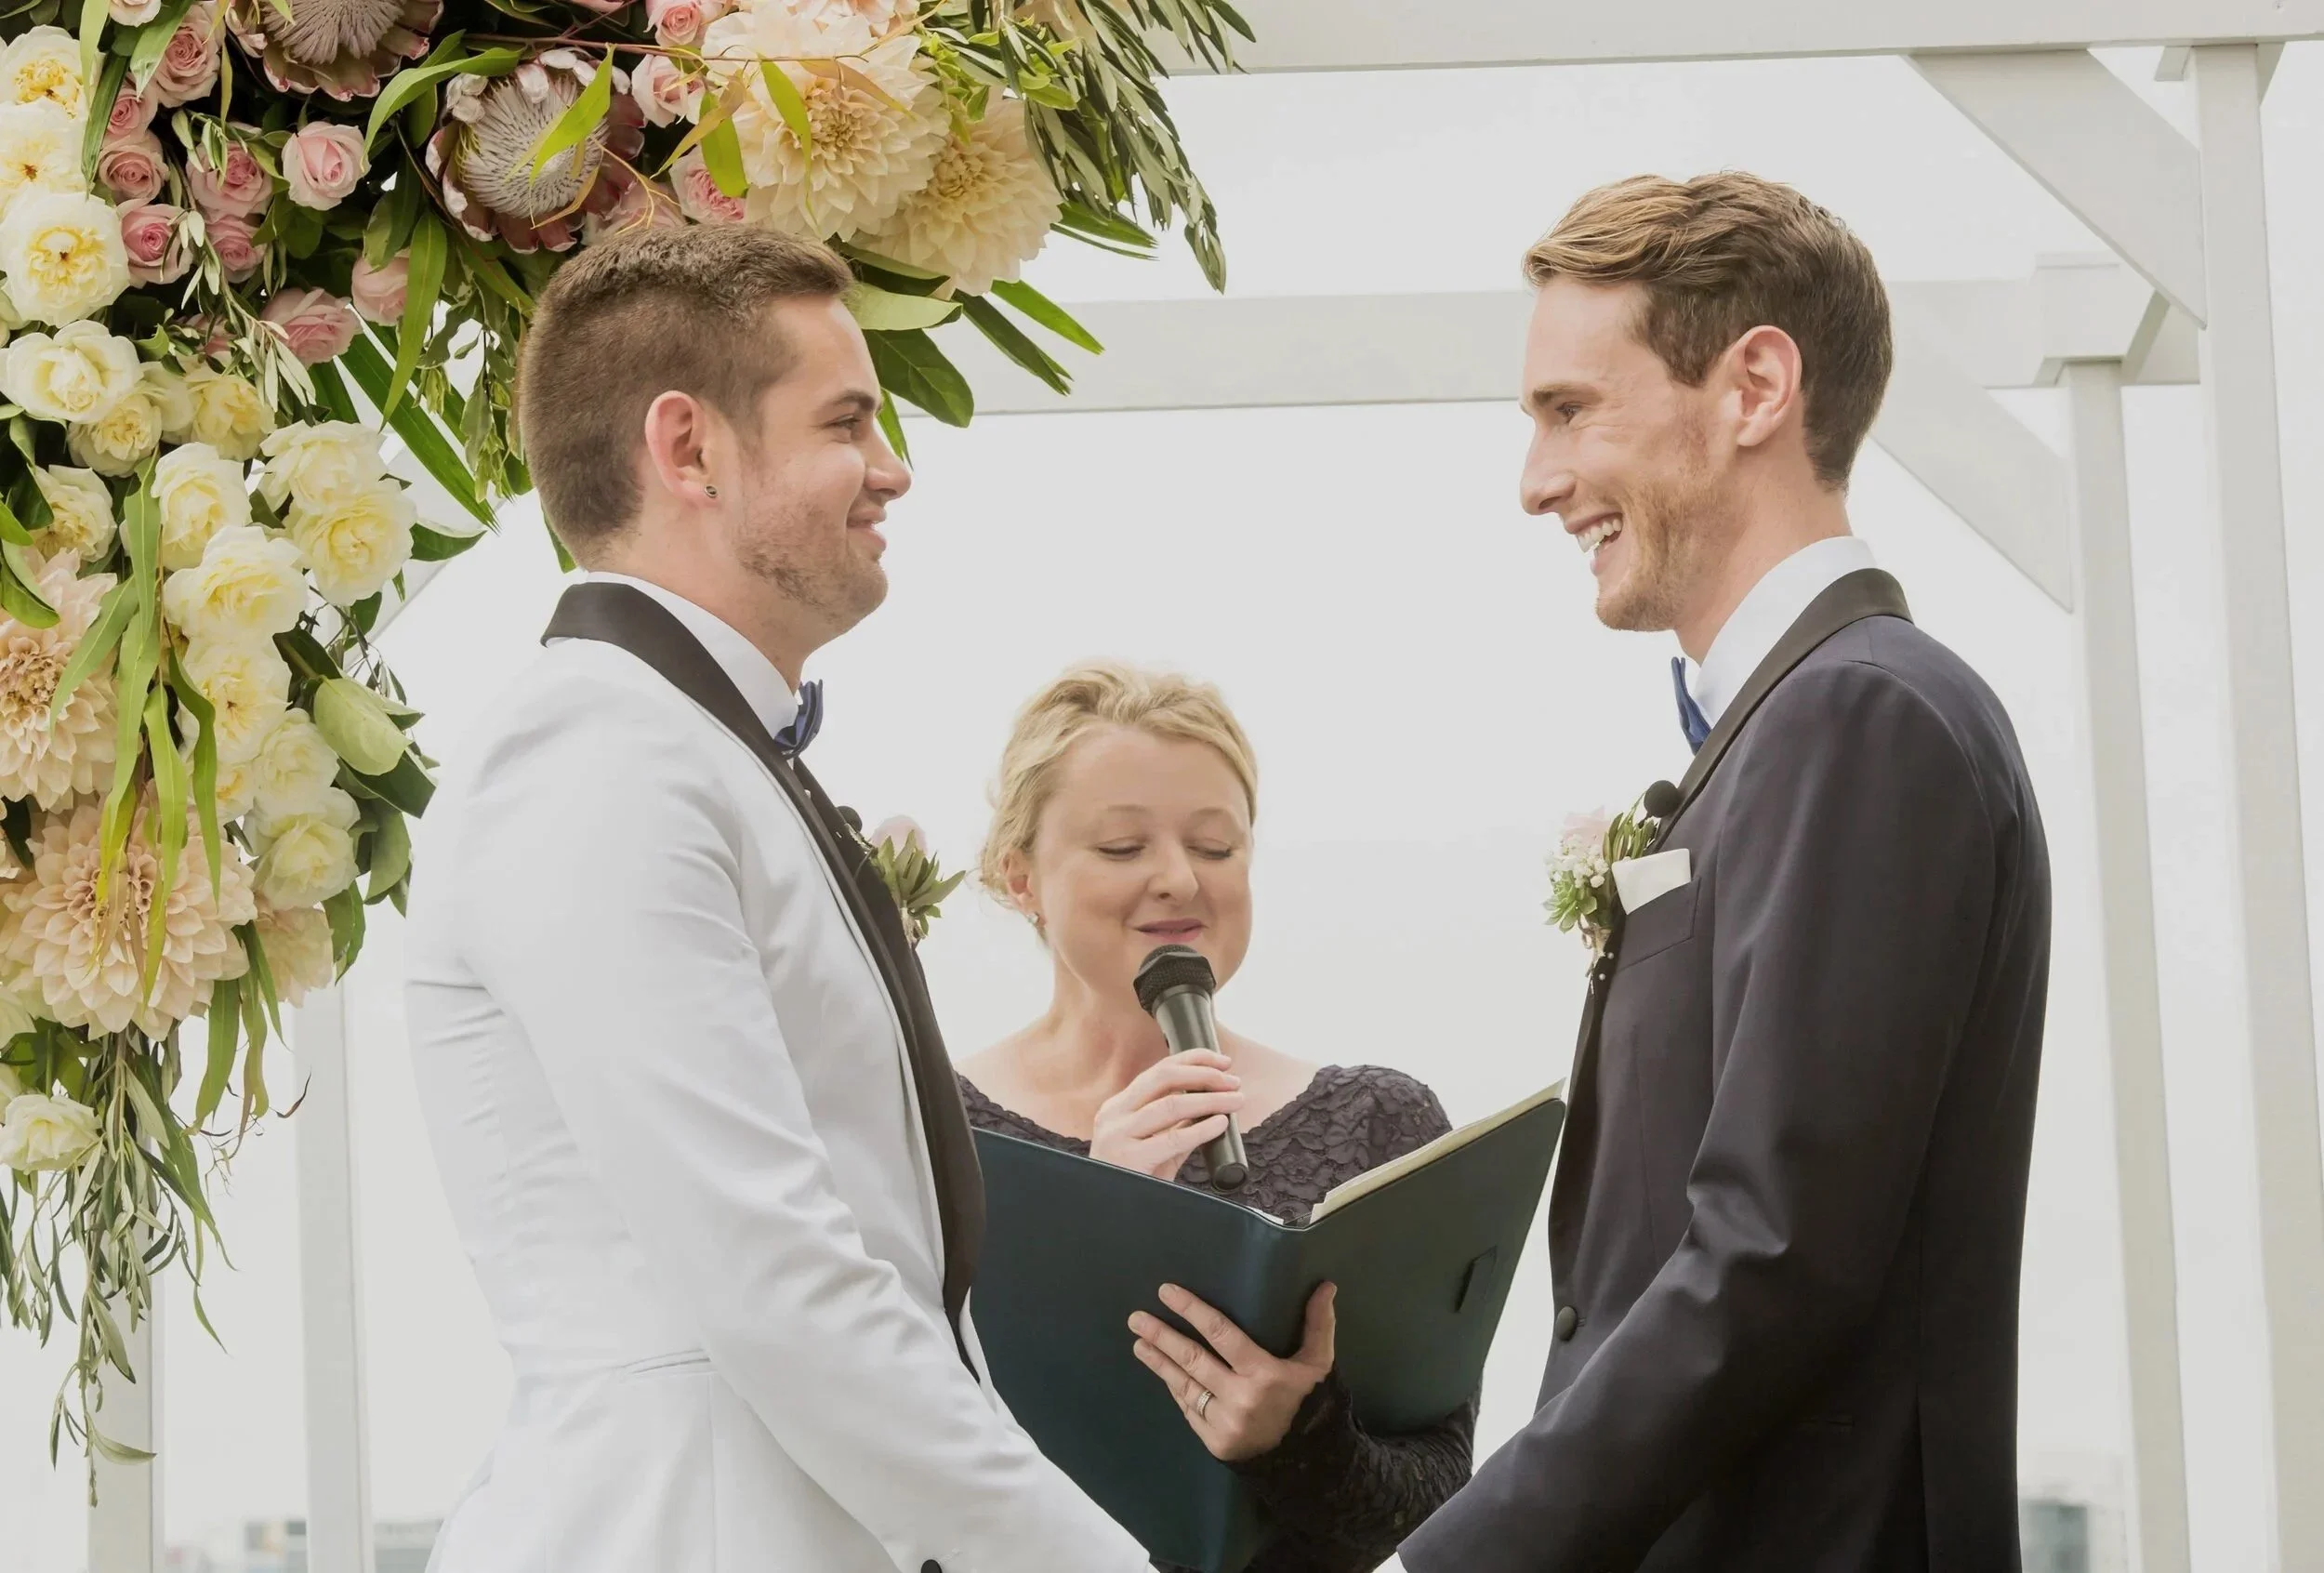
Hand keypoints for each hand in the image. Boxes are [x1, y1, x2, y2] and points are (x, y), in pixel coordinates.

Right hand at [1088, 1051, 1244, 1179]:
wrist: (1110, 1218)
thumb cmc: (1136, 1181)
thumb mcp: (1154, 1146)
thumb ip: (1177, 1125)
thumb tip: (1214, 1105)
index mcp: (1118, 1106)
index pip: (1158, 1070)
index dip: (1194, 1060)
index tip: (1223, 1062)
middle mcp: (1113, 1114)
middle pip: (1164, 1078)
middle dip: (1204, 1074)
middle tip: (1234, 1081)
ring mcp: (1117, 1136)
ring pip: (1171, 1105)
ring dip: (1211, 1099)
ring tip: (1237, 1101)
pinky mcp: (1128, 1159)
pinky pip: (1172, 1138)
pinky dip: (1201, 1128)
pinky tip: (1220, 1124)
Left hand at [1129, 1282, 1335, 1461]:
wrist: (1305, 1460)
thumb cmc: (1309, 1402)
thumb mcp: (1318, 1364)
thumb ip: (1318, 1325)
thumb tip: (1325, 1285)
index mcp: (1264, 1373)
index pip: (1221, 1334)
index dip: (1193, 1311)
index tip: (1167, 1292)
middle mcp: (1240, 1397)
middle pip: (1193, 1359)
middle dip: (1162, 1336)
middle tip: (1136, 1318)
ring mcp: (1223, 1421)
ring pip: (1184, 1385)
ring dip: (1159, 1362)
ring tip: (1138, 1342)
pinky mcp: (1213, 1441)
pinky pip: (1189, 1408)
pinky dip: (1175, 1388)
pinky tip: (1162, 1371)